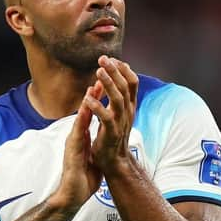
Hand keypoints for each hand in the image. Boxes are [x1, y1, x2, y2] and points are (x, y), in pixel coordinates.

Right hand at [51, 84, 103, 211]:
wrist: (72, 196)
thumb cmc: (83, 179)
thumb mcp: (92, 158)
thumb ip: (94, 147)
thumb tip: (101, 140)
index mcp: (82, 138)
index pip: (90, 116)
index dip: (98, 101)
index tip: (105, 86)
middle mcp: (77, 137)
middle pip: (85, 113)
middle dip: (93, 96)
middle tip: (100, 78)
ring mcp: (73, 142)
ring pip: (80, 118)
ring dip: (86, 103)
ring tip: (92, 87)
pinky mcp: (72, 150)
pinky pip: (78, 132)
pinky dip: (82, 119)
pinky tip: (85, 109)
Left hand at [83, 56, 138, 170]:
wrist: (114, 161)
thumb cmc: (112, 136)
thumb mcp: (118, 114)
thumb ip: (118, 97)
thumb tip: (116, 78)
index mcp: (129, 106)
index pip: (132, 82)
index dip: (123, 69)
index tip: (112, 58)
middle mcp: (128, 112)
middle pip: (125, 86)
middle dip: (114, 71)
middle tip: (103, 58)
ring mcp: (121, 122)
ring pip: (118, 99)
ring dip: (108, 84)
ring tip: (98, 71)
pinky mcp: (111, 133)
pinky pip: (106, 117)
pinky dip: (98, 106)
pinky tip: (88, 98)